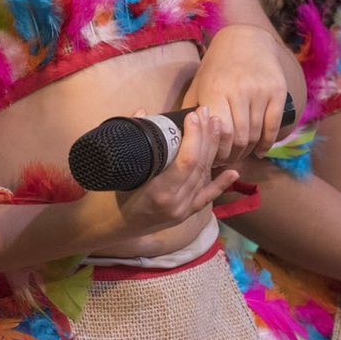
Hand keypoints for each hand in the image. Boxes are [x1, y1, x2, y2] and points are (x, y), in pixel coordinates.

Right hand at [112, 107, 236, 237]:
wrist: (106, 227)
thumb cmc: (108, 197)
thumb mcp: (117, 168)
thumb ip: (133, 140)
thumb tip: (143, 112)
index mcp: (158, 192)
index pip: (186, 161)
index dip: (194, 136)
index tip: (193, 115)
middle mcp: (175, 203)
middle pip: (198, 165)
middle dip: (205, 136)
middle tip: (206, 112)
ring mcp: (181, 211)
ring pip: (204, 176)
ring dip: (211, 150)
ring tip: (214, 126)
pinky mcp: (184, 215)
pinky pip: (206, 198)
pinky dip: (221, 184)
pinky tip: (234, 172)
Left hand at [183, 23, 289, 160]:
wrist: (245, 40)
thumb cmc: (217, 67)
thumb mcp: (199, 84)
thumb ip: (191, 110)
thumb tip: (181, 138)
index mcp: (216, 90)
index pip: (220, 132)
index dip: (217, 151)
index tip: (213, 158)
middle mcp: (240, 91)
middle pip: (240, 137)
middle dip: (232, 154)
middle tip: (227, 160)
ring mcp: (260, 91)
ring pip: (256, 134)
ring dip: (248, 151)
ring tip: (240, 155)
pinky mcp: (277, 91)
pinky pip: (273, 126)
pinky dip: (267, 144)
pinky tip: (259, 151)